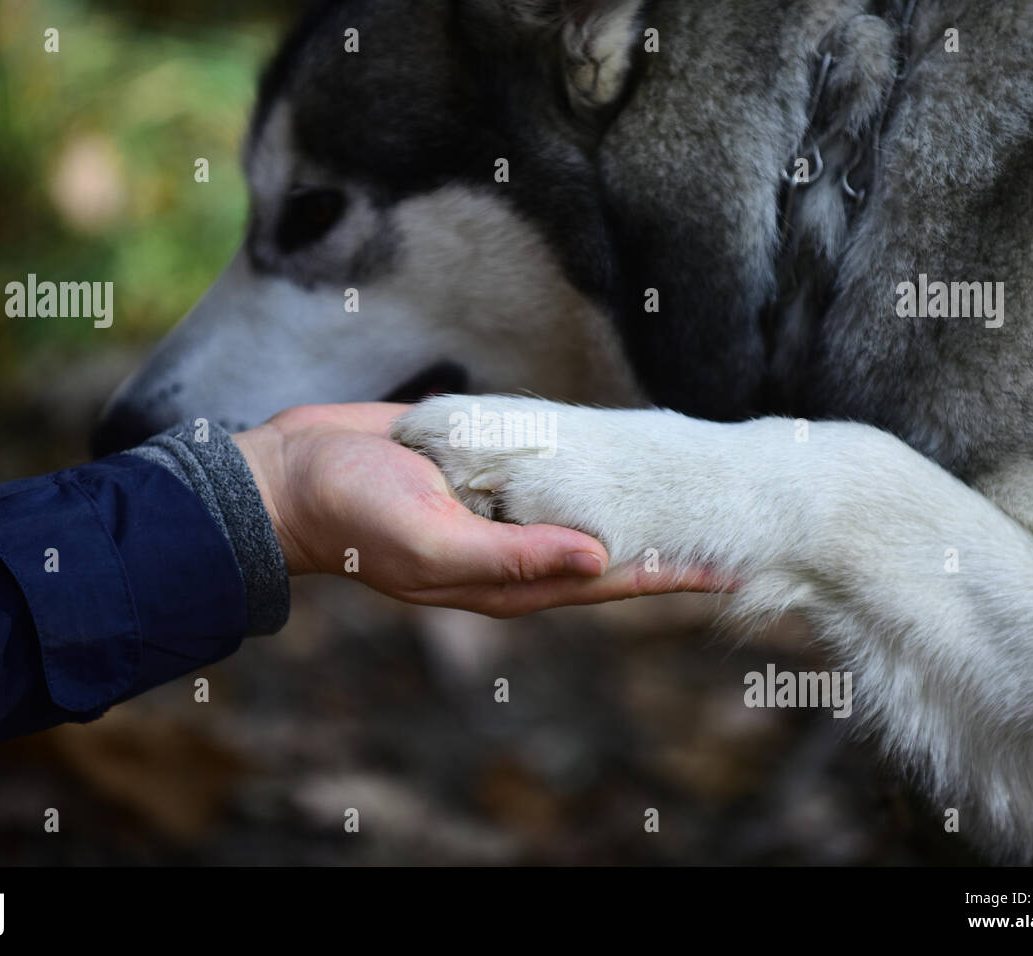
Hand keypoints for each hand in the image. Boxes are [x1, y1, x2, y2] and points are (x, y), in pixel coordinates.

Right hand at [233, 403, 726, 616]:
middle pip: (611, 544)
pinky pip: (551, 465)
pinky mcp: (484, 466)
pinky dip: (591, 461)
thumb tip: (598, 559)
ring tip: (694, 486)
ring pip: (586, 504)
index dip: (674, 571)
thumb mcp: (432, 539)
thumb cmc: (355, 513)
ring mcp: (500, 506)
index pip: (612, 577)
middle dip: (670, 537)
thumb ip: (512, 556)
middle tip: (738, 521)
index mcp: (510, 576)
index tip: (739, 564)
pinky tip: (621, 450)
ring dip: (637, 499)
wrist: (294, 474)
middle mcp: (515, 546)